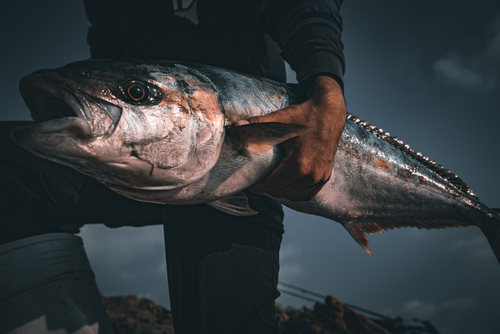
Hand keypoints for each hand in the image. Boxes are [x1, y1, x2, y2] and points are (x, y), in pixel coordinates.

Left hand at [235, 76, 345, 200]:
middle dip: (267, 189)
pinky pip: (306, 194)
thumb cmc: (304, 115)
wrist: (330, 112)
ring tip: (270, 183)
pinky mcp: (325, 177)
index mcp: (298, 164)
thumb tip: (234, 127)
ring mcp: (320, 177)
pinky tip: (286, 185)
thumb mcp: (279, 120)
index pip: (271, 185)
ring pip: (293, 196)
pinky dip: (295, 192)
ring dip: (281, 192)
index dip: (257, 187)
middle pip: (281, 192)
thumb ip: (256, 125)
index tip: (249, 185)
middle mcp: (311, 175)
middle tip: (257, 182)